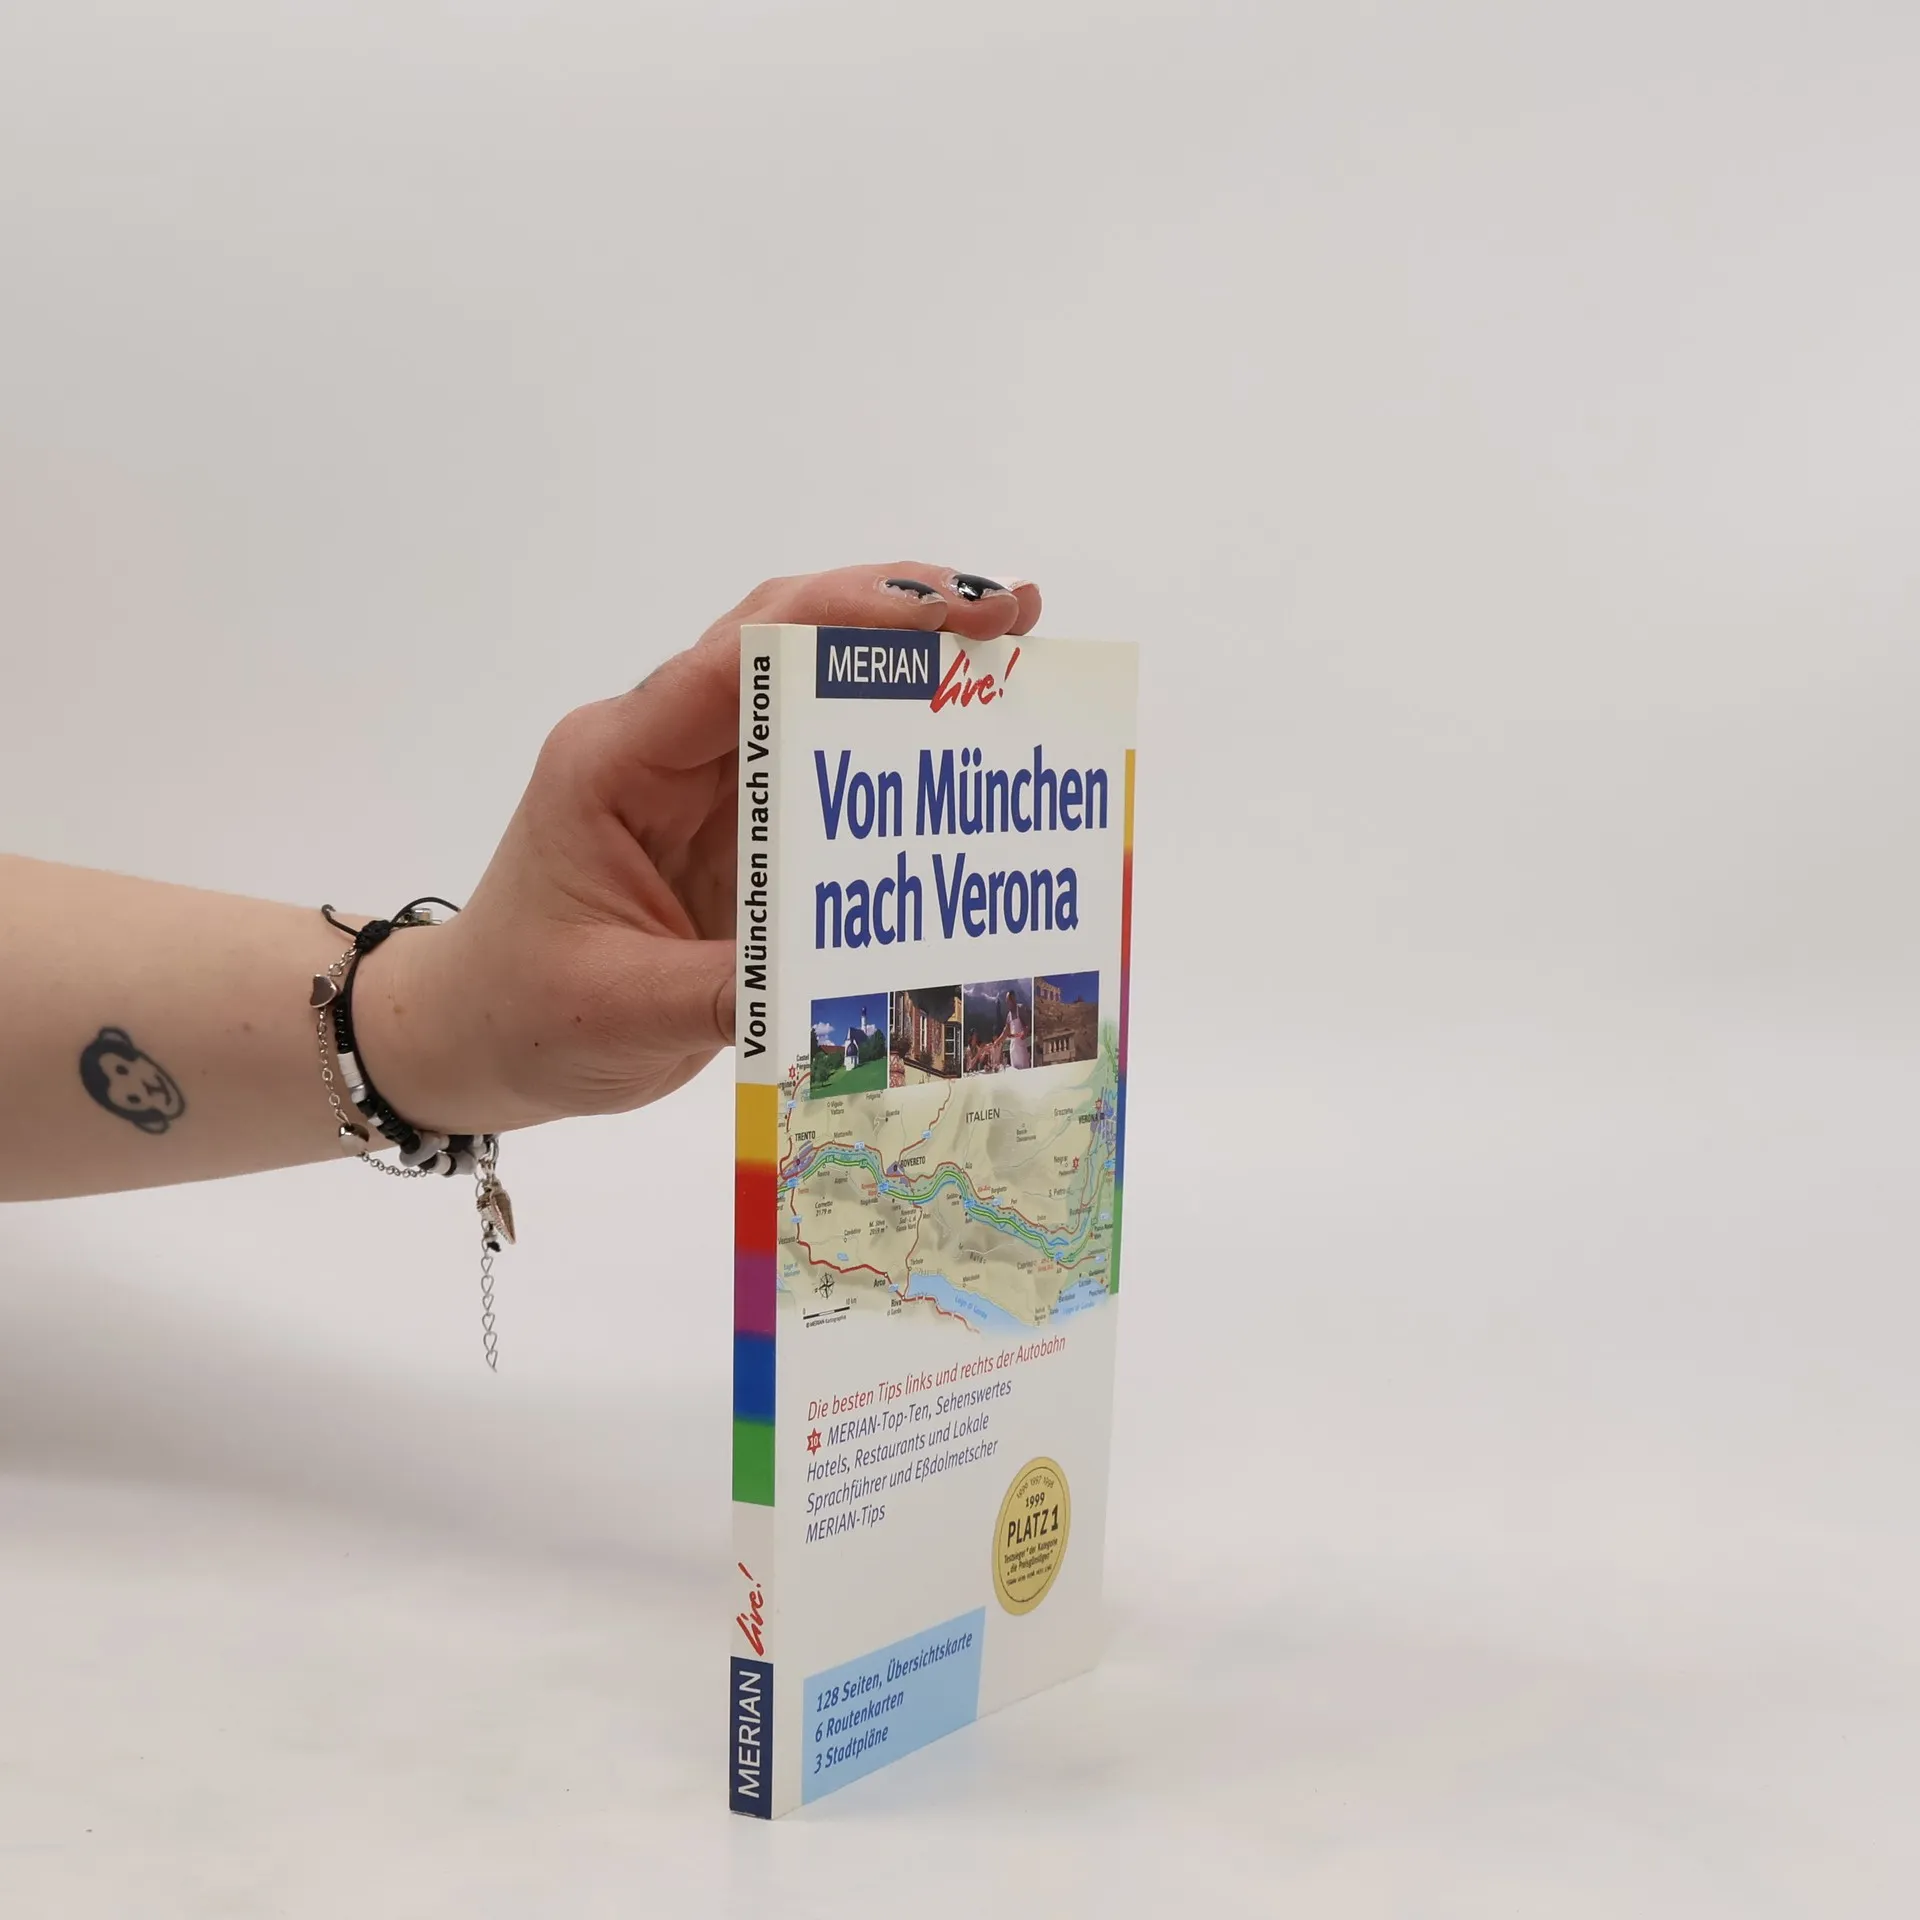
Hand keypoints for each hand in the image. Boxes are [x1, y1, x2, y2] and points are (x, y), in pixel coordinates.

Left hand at [355, 563, 1042, 1133]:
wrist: (477, 1036)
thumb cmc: (528, 1016)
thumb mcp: (628, 1014)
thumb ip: (737, 992)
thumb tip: (857, 977)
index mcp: (615, 764)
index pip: (734, 662)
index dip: (842, 624)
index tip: (945, 616)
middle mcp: (660, 748)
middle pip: (780, 640)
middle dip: (895, 616)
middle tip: (1010, 615)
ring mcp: (698, 779)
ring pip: (805, 688)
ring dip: (902, 667)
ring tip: (1010, 655)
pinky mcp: (731, 820)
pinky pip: (815, 763)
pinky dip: (885, 745)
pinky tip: (956, 747)